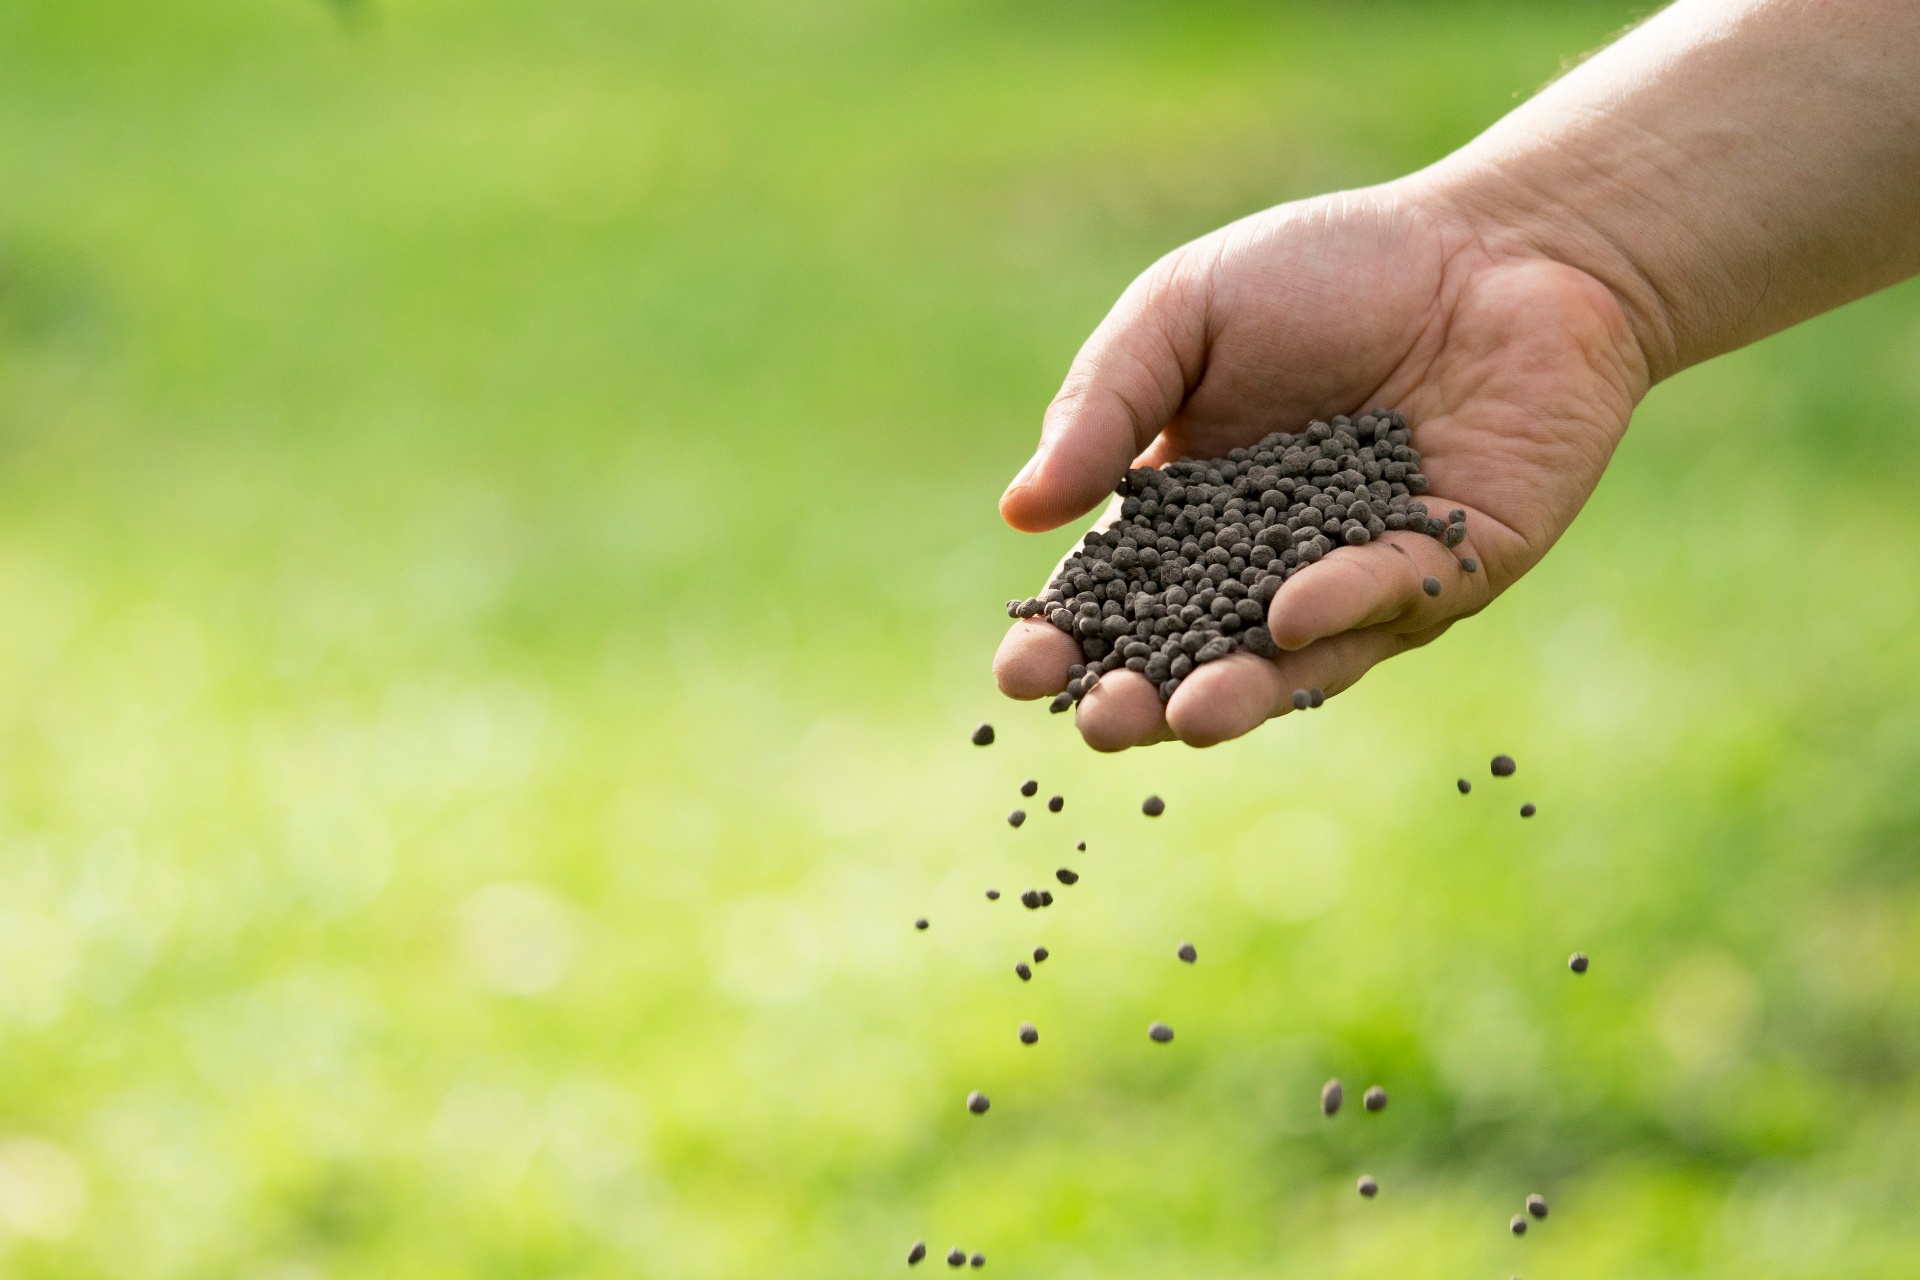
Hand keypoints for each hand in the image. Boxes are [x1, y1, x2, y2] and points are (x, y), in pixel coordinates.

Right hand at [992, 181, 1649, 749]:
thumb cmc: (1330, 270)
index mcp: (1191, 510)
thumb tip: (1019, 512)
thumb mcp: (1183, 312)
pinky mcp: (1450, 571)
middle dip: (1141, 695)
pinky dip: (1337, 608)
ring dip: (1234, 693)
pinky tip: (1287, 614)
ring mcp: (1358, 578)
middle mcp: (1268, 563)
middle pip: (1190, 652)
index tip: (1020, 673)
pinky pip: (1385, 600)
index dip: (1066, 638)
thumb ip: (1103, 405)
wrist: (1499, 241)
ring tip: (1182, 717)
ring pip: (1287, 660)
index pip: (1114, 595)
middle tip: (1102, 720)